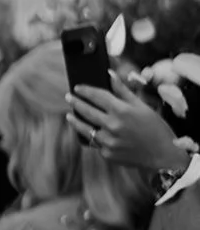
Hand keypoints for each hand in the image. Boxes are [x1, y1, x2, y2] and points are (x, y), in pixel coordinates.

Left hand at [67, 73, 182, 171]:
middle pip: (87, 111)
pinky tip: (90, 131)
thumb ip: (123, 91)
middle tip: (68, 97)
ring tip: (70, 115)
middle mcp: (113, 126)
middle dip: (76, 103)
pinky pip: (95, 143)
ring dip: (76, 121)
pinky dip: (93, 136)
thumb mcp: (142, 106)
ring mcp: (108, 142)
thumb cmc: (154, 127)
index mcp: (122, 111)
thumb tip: (109, 74)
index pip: (98, 96)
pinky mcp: (107, 154)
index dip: (86, 91)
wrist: (162, 155)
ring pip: (86, 129)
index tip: (77, 87)